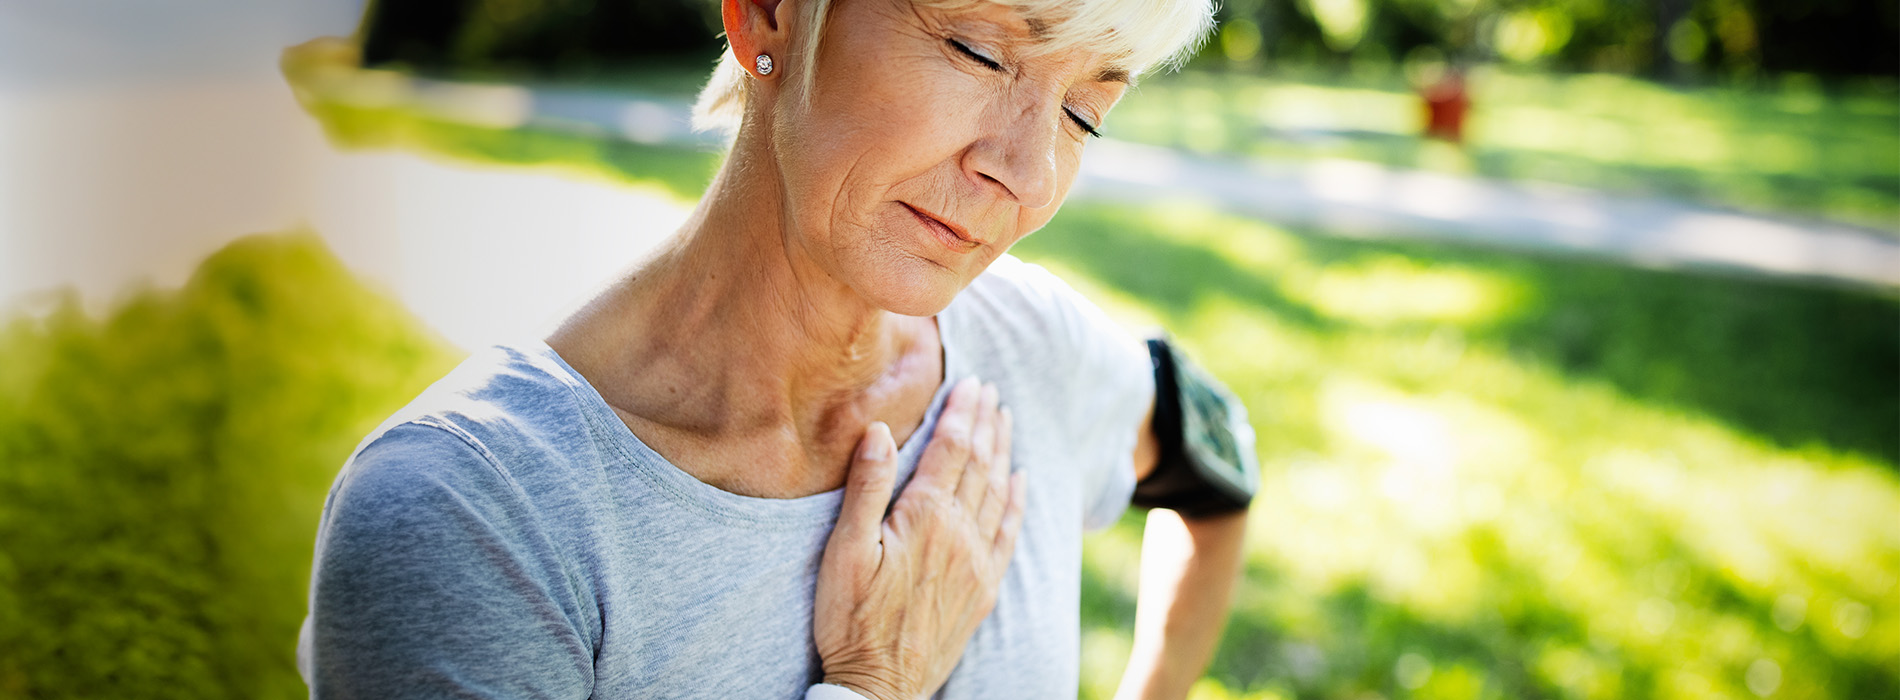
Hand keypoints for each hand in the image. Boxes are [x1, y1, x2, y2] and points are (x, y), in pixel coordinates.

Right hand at [813, 377, 1026, 699]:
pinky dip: (1016, 502)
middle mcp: (959, 534)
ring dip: (1002, 450)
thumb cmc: (850, 619)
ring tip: (1005, 419)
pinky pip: (1009, 534)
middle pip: (979, 464)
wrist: (880, 686)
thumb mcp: (844, 551)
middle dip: (985, 422)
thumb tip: (882, 430)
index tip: (970, 382)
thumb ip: (867, 488)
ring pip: (997, 492)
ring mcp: (977, 562)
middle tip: (990, 390)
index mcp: (924, 517)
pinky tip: (1020, 481)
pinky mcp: (984, 589)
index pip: (950, 449)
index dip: (961, 412)